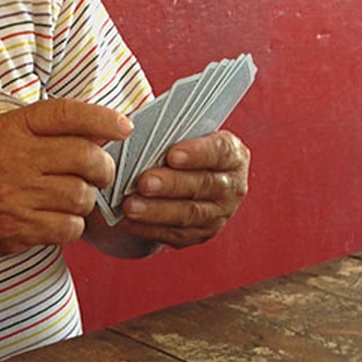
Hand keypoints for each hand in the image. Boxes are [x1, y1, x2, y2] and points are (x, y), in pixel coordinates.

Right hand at [0, 99, 128, 261]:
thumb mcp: (0, 138)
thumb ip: (44, 132)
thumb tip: (101, 133)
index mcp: (9, 129)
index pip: (67, 114)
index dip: (103, 119)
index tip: (124, 127)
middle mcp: (12, 159)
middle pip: (84, 157)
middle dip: (103, 168)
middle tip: (101, 174)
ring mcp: (14, 196)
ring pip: (81, 195)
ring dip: (86, 200)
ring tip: (72, 200)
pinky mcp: (18, 229)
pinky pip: (69, 227)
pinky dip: (73, 226)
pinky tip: (59, 221)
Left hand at [115, 129, 249, 248]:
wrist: (179, 181)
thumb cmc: (177, 150)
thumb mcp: (180, 135)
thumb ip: (169, 130)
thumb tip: (135, 126)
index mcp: (233, 155)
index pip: (221, 151)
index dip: (198, 153)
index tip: (172, 155)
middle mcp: (231, 186)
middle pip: (204, 185)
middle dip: (171, 184)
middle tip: (144, 182)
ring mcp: (218, 214)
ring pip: (189, 214)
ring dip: (157, 211)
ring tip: (130, 206)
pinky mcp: (199, 234)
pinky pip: (174, 234)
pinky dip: (149, 228)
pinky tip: (128, 221)